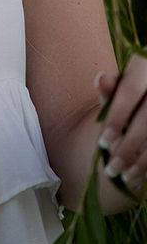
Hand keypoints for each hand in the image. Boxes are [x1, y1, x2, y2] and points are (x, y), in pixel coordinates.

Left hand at [96, 54, 146, 196]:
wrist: (146, 104)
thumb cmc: (134, 98)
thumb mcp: (123, 90)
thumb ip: (112, 91)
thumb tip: (101, 78)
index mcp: (145, 66)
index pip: (130, 90)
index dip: (116, 117)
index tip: (102, 142)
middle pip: (146, 118)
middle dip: (128, 146)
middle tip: (111, 169)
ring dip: (143, 161)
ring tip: (125, 176)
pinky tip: (141, 175)